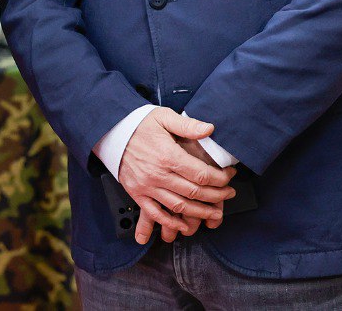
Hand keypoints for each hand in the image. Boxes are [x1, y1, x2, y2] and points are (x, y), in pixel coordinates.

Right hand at [118, 108, 236, 244]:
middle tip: (229, 194)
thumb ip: (187, 124)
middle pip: (194, 192)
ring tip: (215, 212)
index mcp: (167, 155)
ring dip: (200, 212)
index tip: (229, 176)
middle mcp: (158, 174)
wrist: (112, 132)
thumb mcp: (163, 117)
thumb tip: (209, 129)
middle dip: (216, 195)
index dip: (220, 178)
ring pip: (179, 206)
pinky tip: (184, 225)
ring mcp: (147, 186)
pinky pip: (155, 213)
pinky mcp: (137, 193)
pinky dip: (170, 223)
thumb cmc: (139, 124)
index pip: (201, 174)